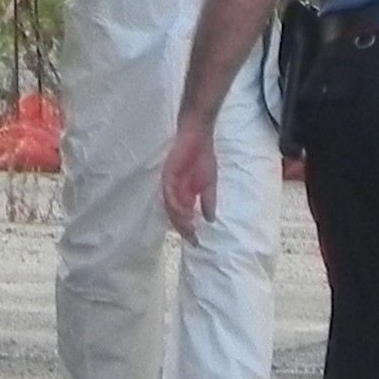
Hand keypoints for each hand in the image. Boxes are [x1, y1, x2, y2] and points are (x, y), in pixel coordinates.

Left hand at [160, 112, 218, 237]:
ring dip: (178, 218)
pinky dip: (174, 202)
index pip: (183, 216)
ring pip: (170, 206)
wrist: (198, 136)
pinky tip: (182, 210)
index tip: (196, 242)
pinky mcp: (168, 174)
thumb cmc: (203, 157)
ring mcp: (170, 183)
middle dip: (182, 228)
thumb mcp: (209, 183)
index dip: (188, 229)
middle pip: (175, 215)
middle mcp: (175, 192)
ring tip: (188, 227)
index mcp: (185, 195)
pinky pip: (168, 192)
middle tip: (191, 238)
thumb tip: (210, 220)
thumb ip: (208, 201)